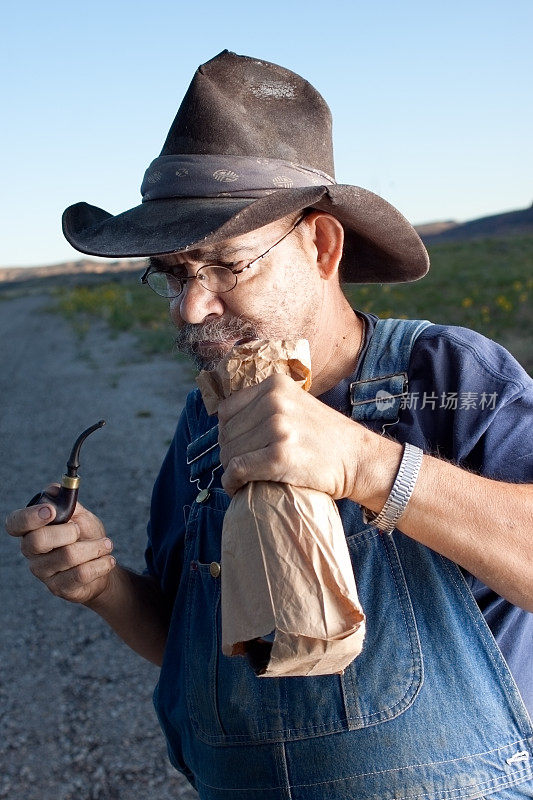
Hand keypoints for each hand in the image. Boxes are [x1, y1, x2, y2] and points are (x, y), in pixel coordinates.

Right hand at [5, 485, 115, 604]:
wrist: (101, 563)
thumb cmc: (86, 535)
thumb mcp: (80, 516)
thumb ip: (68, 503)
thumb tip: (53, 489)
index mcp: (31, 530)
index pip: (14, 524)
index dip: (29, 517)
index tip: (50, 510)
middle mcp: (31, 552)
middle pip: (38, 541)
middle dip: (67, 532)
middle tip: (81, 529)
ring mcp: (43, 572)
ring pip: (66, 556)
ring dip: (93, 547)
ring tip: (107, 544)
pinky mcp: (59, 587)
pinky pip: (80, 574)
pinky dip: (100, 564)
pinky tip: (109, 559)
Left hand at [217, 372, 374, 498]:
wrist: (358, 458)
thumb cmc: (325, 437)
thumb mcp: (296, 404)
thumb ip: (266, 404)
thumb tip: (225, 422)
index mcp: (275, 385)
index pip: (227, 410)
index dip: (228, 432)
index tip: (238, 446)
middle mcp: (275, 401)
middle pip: (226, 433)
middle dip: (229, 453)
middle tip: (242, 468)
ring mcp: (277, 427)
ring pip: (230, 452)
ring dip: (231, 470)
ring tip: (243, 478)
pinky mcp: (279, 455)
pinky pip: (238, 470)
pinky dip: (232, 482)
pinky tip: (238, 487)